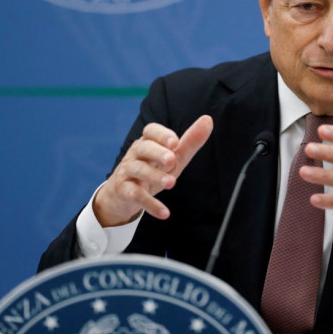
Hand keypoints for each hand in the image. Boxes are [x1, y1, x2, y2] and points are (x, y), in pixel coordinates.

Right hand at [93, 116, 213, 226]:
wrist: (124, 194)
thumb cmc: (154, 169)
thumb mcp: (174, 157)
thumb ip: (190, 141)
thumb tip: (208, 120)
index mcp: (149, 142)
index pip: (151, 131)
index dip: (162, 135)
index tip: (175, 141)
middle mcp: (136, 153)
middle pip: (143, 148)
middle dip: (157, 153)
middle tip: (171, 160)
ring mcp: (128, 171)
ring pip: (138, 170)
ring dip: (154, 176)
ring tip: (171, 183)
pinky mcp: (123, 190)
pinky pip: (135, 195)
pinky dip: (150, 204)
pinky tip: (164, 213)